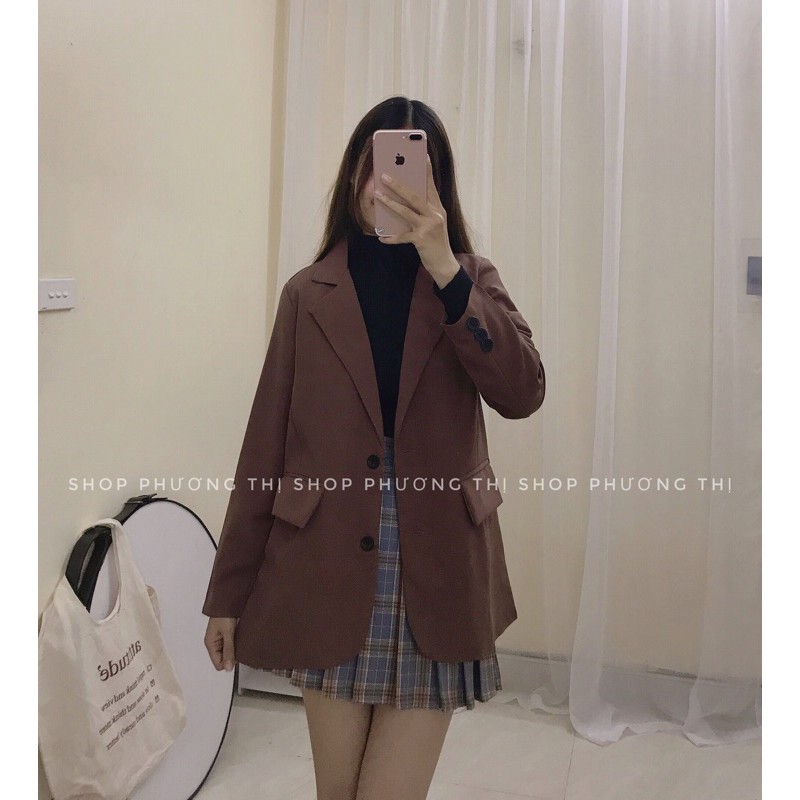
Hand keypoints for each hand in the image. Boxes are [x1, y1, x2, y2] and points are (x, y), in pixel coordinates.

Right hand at [204, 616, 237, 671]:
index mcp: (210, 643)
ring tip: (240, 641)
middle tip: (239, 647)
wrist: (228, 600)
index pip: (218, 664)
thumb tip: (228, 667)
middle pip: (223, 659)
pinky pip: (231, 644)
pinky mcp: (226, 633)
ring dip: (235, 649)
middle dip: (232, 656)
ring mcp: (220, 638)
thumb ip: (229, 650)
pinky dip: (236, 643)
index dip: (228, 663)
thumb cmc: (224, 613)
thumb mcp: (228, 632)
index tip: (237, 656)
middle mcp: (214, 642)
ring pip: (228, 651)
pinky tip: (241, 638)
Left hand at [374, 154, 459, 286]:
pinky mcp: (421, 240)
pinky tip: (382, 237)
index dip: (427, 171)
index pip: (431, 186)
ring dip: (390, 203)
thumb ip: (424, 211)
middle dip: (398, 185)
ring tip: (378, 195)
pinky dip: (391, 237)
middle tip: (384, 175)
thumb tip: (405, 200)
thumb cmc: (436, 242)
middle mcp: (435, 215)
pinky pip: (402, 236)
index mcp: (438, 208)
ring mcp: (428, 227)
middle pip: (415, 196)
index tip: (422, 156)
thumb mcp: (434, 223)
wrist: (445, 264)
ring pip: (406, 212)